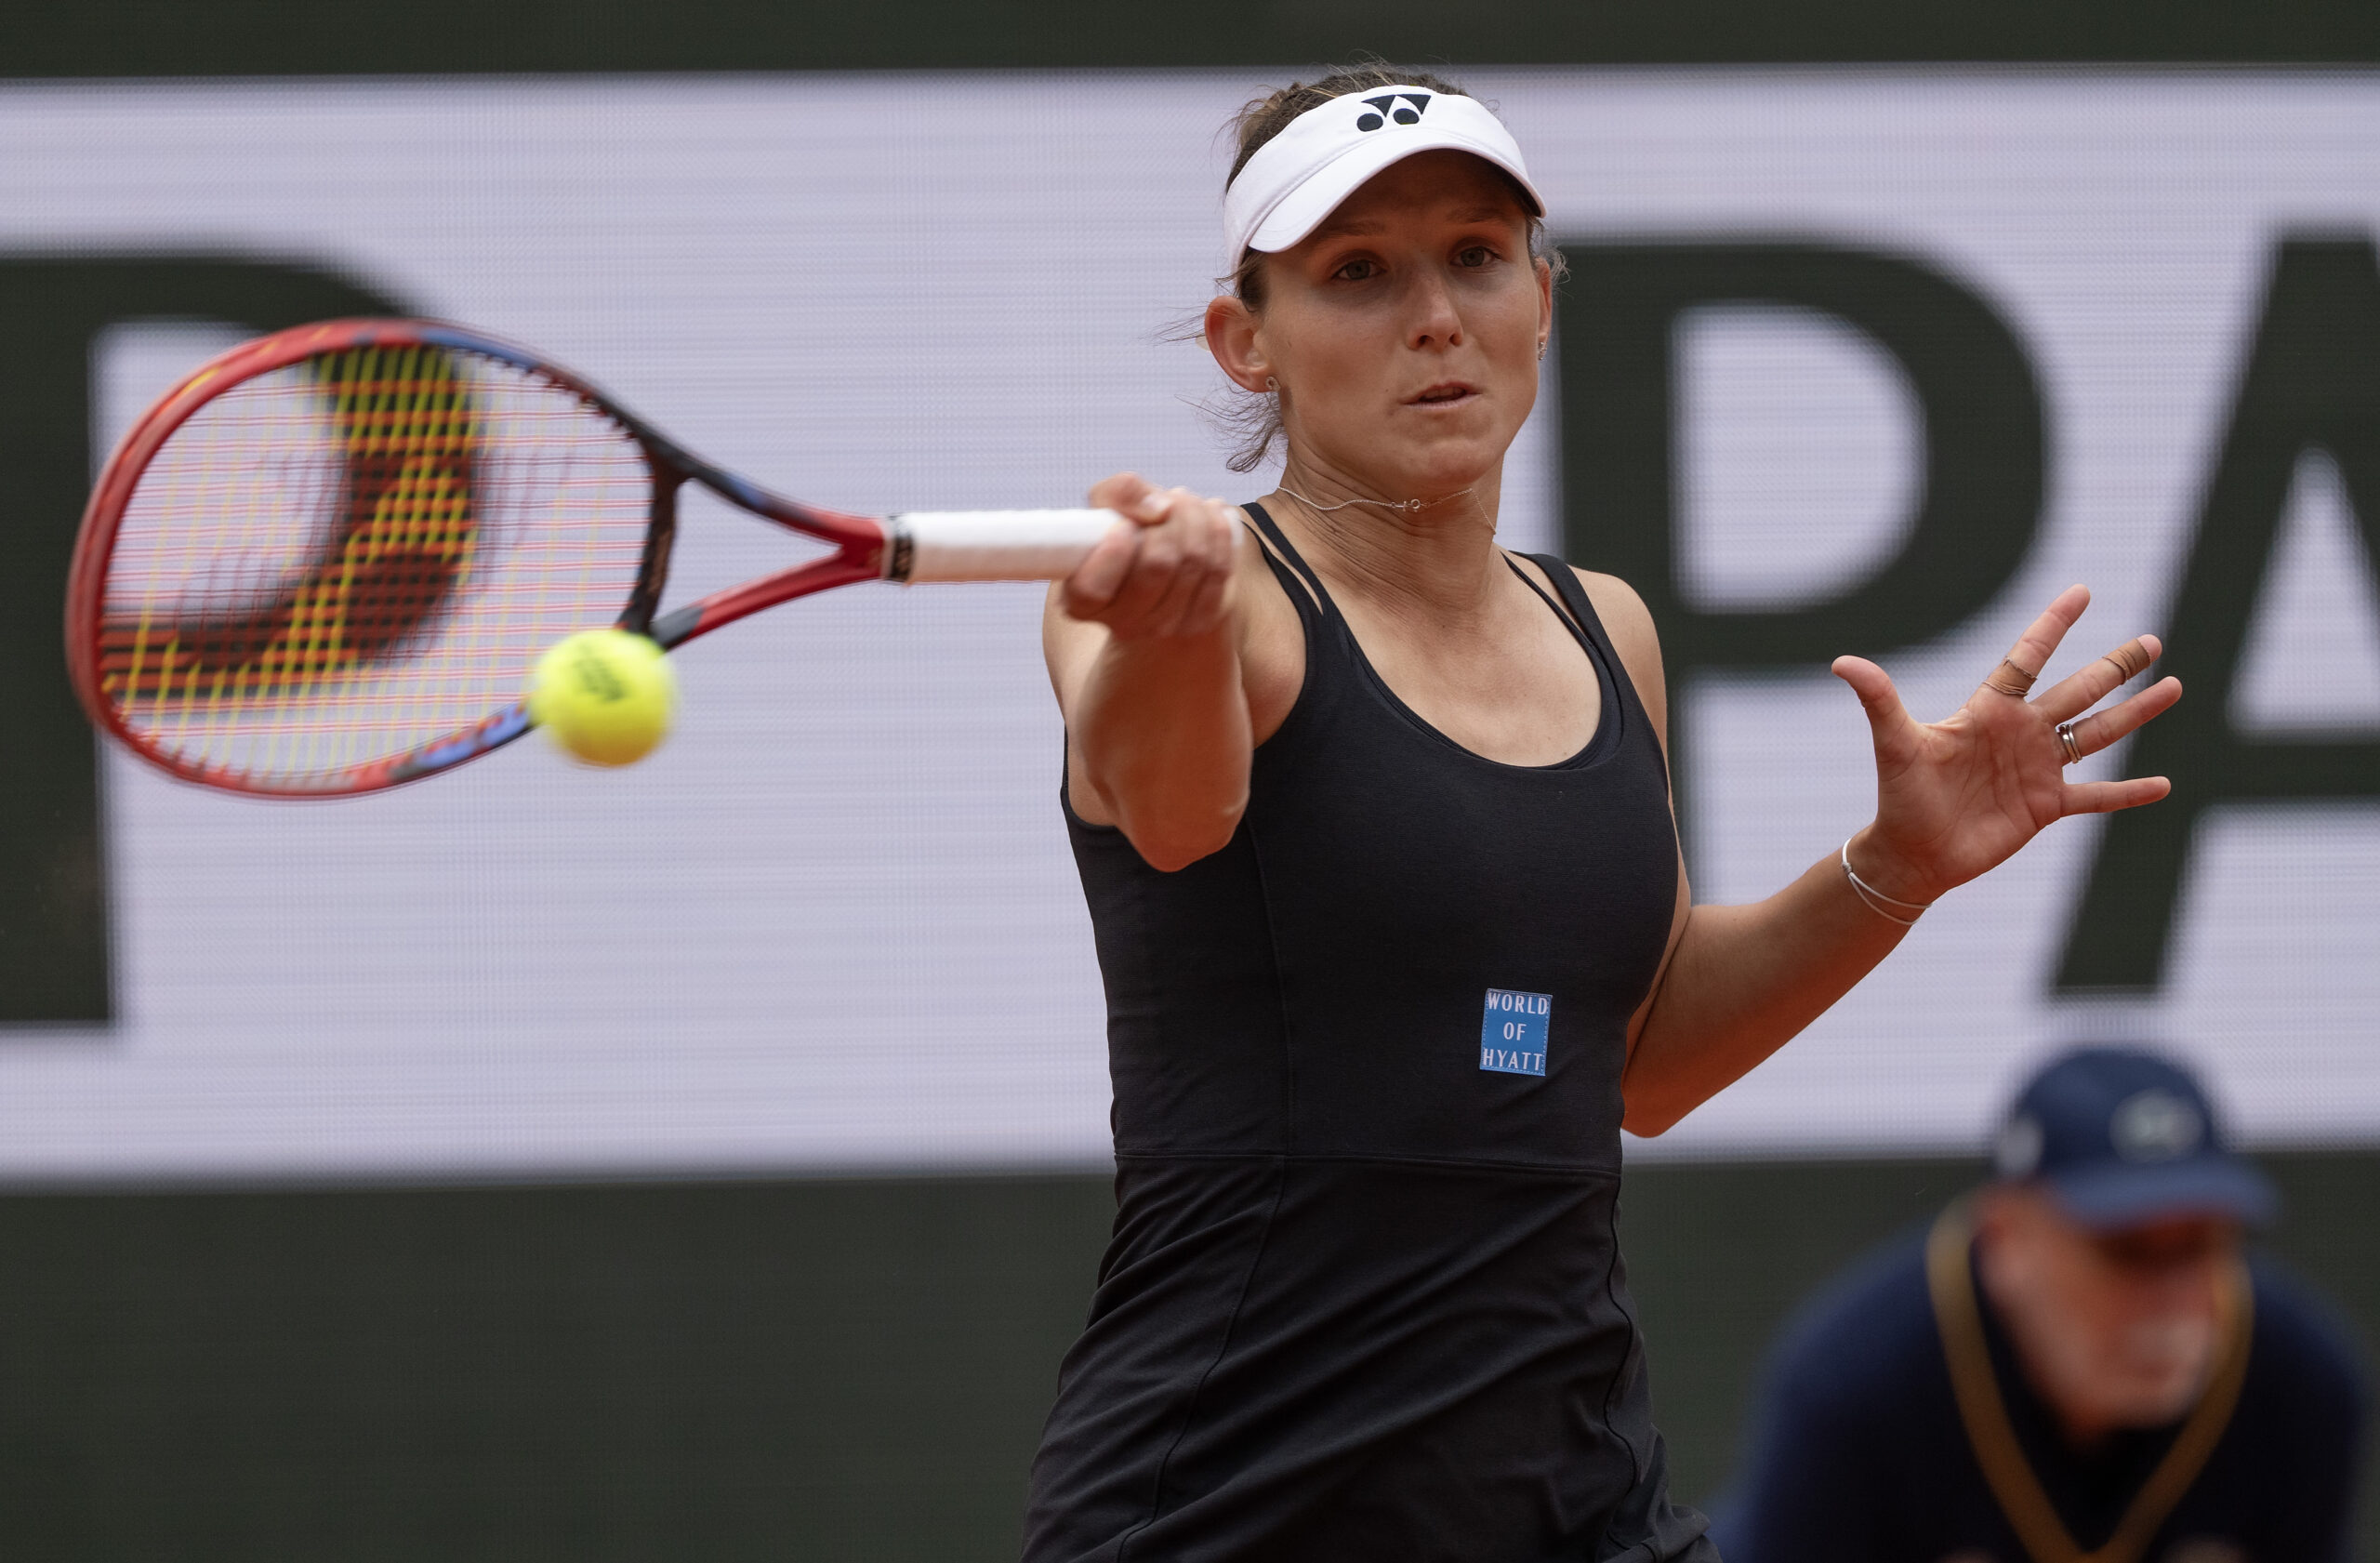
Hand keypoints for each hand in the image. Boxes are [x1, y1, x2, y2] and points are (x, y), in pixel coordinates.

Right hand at [1060, 474, 1241, 640]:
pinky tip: (1210, 518)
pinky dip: (1219, 533)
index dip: (1114, 552)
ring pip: (1194, 562)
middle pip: (1157, 565)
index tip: (1125, 525)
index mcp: (1081, 601)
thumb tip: (1159, 508)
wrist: (1157, 564)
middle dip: (1171, 517)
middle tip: (1171, 498)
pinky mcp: (1199, 621)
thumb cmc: (1124, 532)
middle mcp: (1121, 623)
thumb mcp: (1107, 505)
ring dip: (1197, 517)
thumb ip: (1120, 493)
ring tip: (1187, 502)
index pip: (1092, 589)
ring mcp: (1162, 627)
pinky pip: (1219, 570)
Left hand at [1832, 584, 2181, 905]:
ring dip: (2135, 713)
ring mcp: (2038, 770)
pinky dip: (2128, 791)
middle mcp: (2021, 734)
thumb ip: (1879, 700)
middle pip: (2079, 690)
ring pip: (2098, 734)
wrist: (1911, 853)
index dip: (2053, 625)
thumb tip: (1842, 661)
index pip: (2028, 657)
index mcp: (1990, 711)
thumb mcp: (1895, 743)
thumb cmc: (1901, 795)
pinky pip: (2097, 796)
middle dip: (2115, 666)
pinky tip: (2163, 784)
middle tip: (2153, 640)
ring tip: (2173, 687)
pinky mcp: (2046, 808)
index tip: (2081, 591)